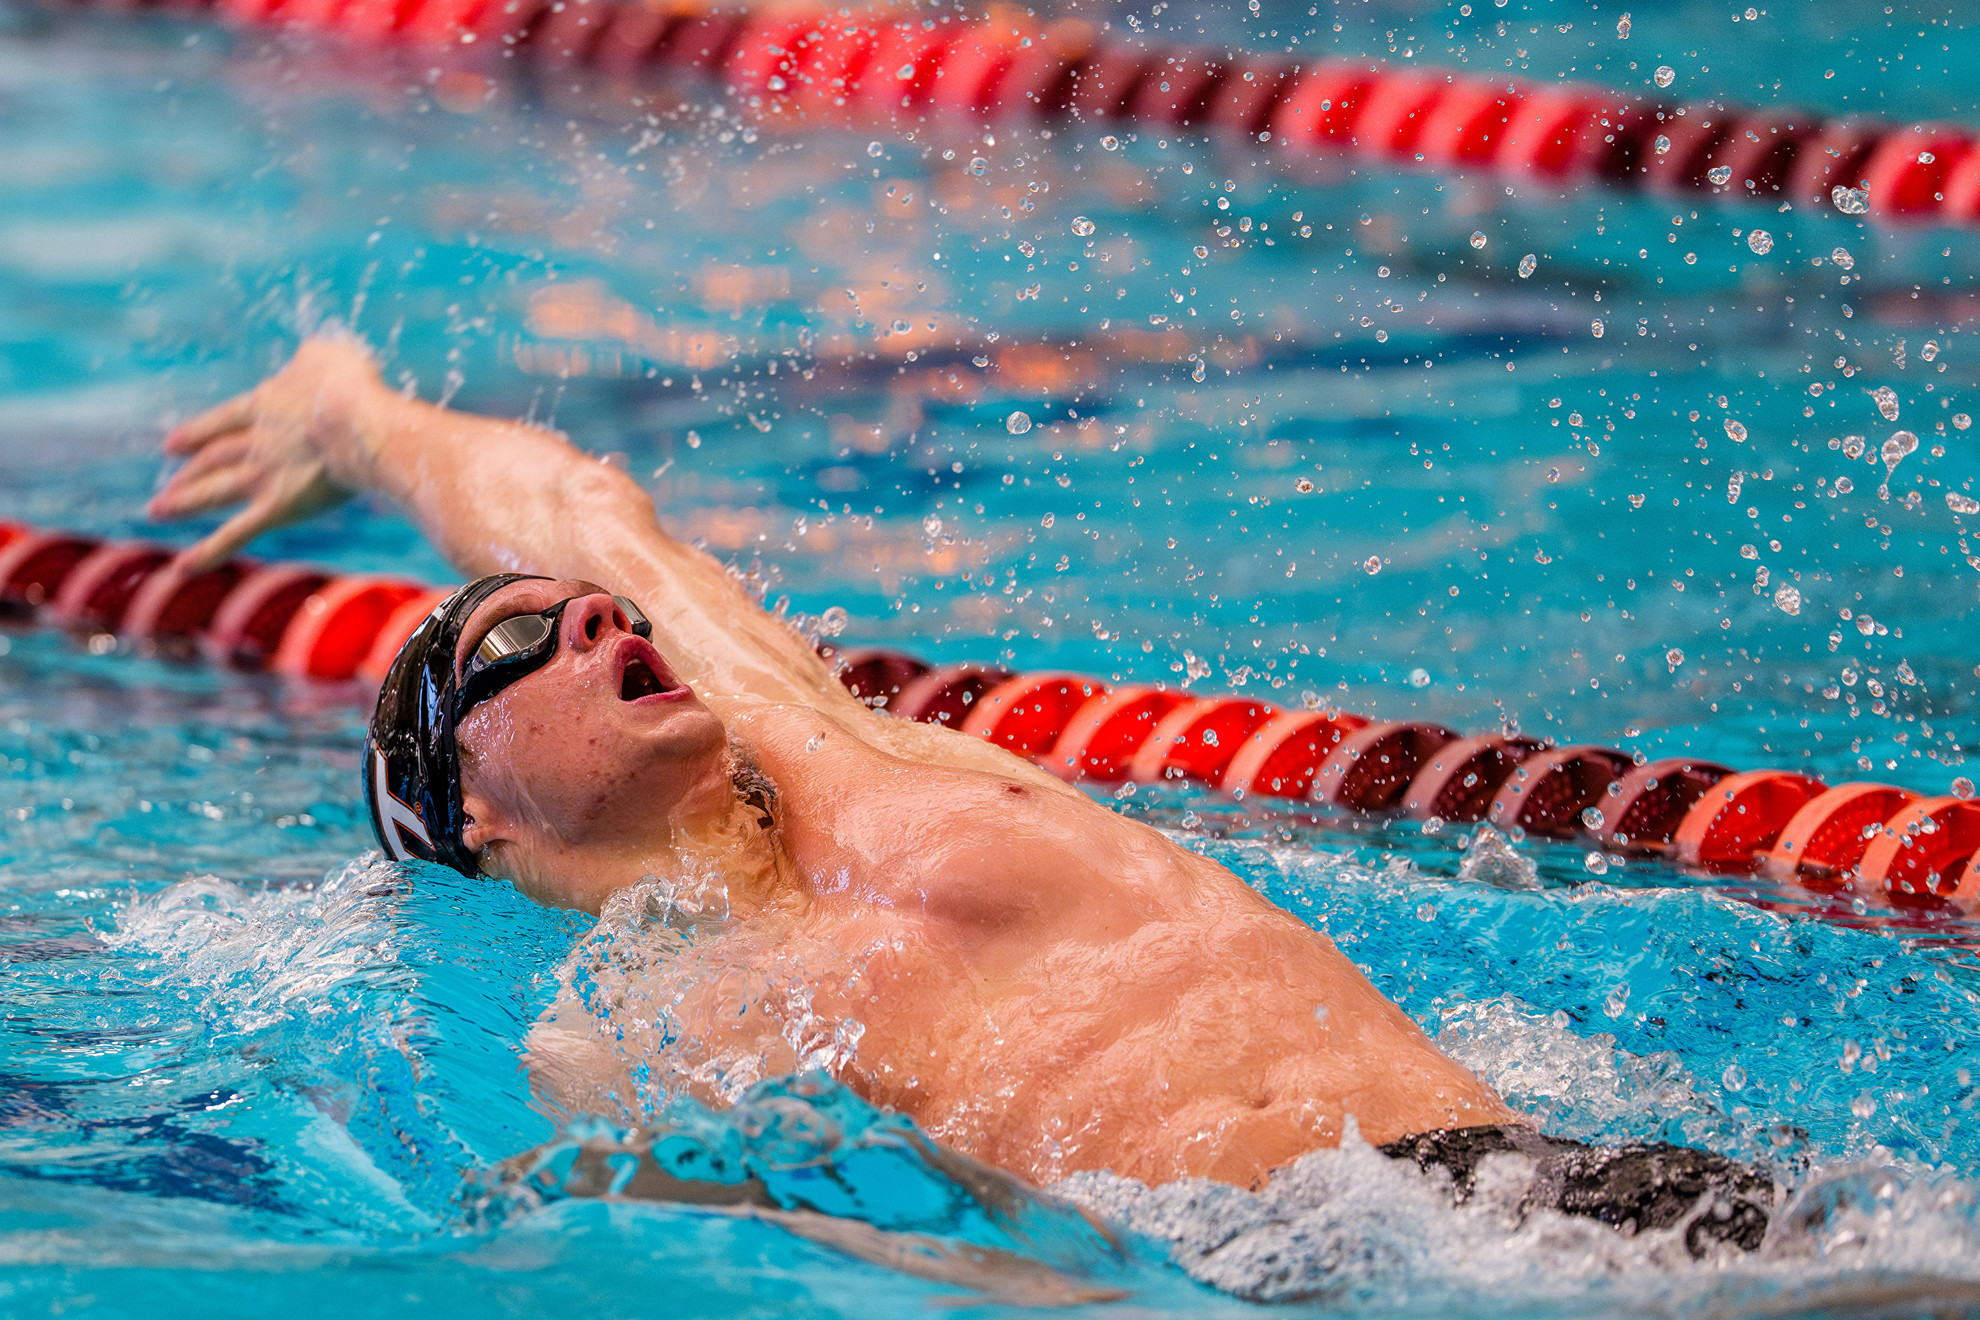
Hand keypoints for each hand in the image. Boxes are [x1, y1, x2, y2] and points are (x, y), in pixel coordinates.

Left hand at [149, 336, 389, 571]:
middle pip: (213, 457)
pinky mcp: (275, 507)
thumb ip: (312, 358)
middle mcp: (255, 441)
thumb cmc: (349, 385)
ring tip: (157, 512)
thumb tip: (309, 358)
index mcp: (265, 405)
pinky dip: (208, 552)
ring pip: (213, 491)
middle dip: (187, 471)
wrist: (356, 422)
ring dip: (184, 501)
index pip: (223, 421)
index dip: (196, 432)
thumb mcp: (328, 355)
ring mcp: (262, 476)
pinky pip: (235, 534)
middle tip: (166, 485)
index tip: (172, 444)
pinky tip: (183, 567)